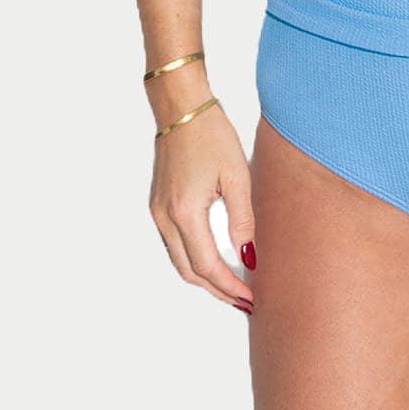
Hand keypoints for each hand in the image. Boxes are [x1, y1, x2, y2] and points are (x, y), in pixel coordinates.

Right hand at [149, 103, 256, 315]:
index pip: (207, 266)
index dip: (229, 287)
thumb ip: (243, 220)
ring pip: (179, 261)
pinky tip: (215, 260)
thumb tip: (249, 257)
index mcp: (185, 212)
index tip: (251, 297)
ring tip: (233, 286)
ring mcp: (157, 213)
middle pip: (189, 272)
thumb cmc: (211, 135)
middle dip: (217, 291)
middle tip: (245, 300)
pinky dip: (194, 259)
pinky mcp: (158, 205)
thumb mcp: (237, 176)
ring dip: (204, 278)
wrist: (182, 109)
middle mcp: (165, 218)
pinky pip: (174, 245)